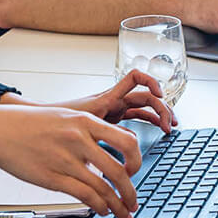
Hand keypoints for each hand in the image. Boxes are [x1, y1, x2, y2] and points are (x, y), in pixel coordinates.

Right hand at [0, 105, 141, 217]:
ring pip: (105, 189)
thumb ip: (86, 131)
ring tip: (124, 214)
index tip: (132, 171)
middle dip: (131, 191)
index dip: (136, 160)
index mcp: (85, 121)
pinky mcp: (53, 178)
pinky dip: (100, 207)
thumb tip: (107, 152)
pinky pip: (86, 197)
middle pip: (121, 170)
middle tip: (134, 200)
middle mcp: (79, 140)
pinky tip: (102, 211)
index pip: (127, 141)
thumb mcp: (62, 117)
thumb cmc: (27, 124)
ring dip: (119, 205)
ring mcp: (66, 160)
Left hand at [51, 70, 175, 132]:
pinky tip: (155, 132)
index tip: (159, 95)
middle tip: (170, 125)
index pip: (134, 77)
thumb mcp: (85, 125)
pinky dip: (148, 121)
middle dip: (163, 108)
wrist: (47, 119)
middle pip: (147, 97)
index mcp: (109, 97)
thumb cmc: (62, 118)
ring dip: (159, 115)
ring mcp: (115, 108)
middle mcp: (115, 100)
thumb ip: (105, 130)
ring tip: (169, 129)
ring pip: (145, 107)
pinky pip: (137, 116)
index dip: (150, 81)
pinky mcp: (113, 117)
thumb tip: (128, 140)